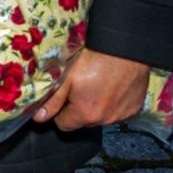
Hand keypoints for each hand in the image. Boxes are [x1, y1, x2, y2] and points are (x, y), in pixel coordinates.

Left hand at [33, 49, 149, 131]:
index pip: (64, 125)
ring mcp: (121, 115)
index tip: (65, 97)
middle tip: (82, 86)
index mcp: (84, 114)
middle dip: (80, 108)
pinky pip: (119, 111)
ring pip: (102, 117)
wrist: (124, 48)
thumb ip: (52, 101)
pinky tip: (114, 86)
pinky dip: (115, 103)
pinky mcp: (134, 109)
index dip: (61, 111)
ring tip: (99, 84)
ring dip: (98, 106)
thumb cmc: (93, 60)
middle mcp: (104, 120)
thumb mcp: (66, 77)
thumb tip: (39, 118)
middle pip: (83, 121)